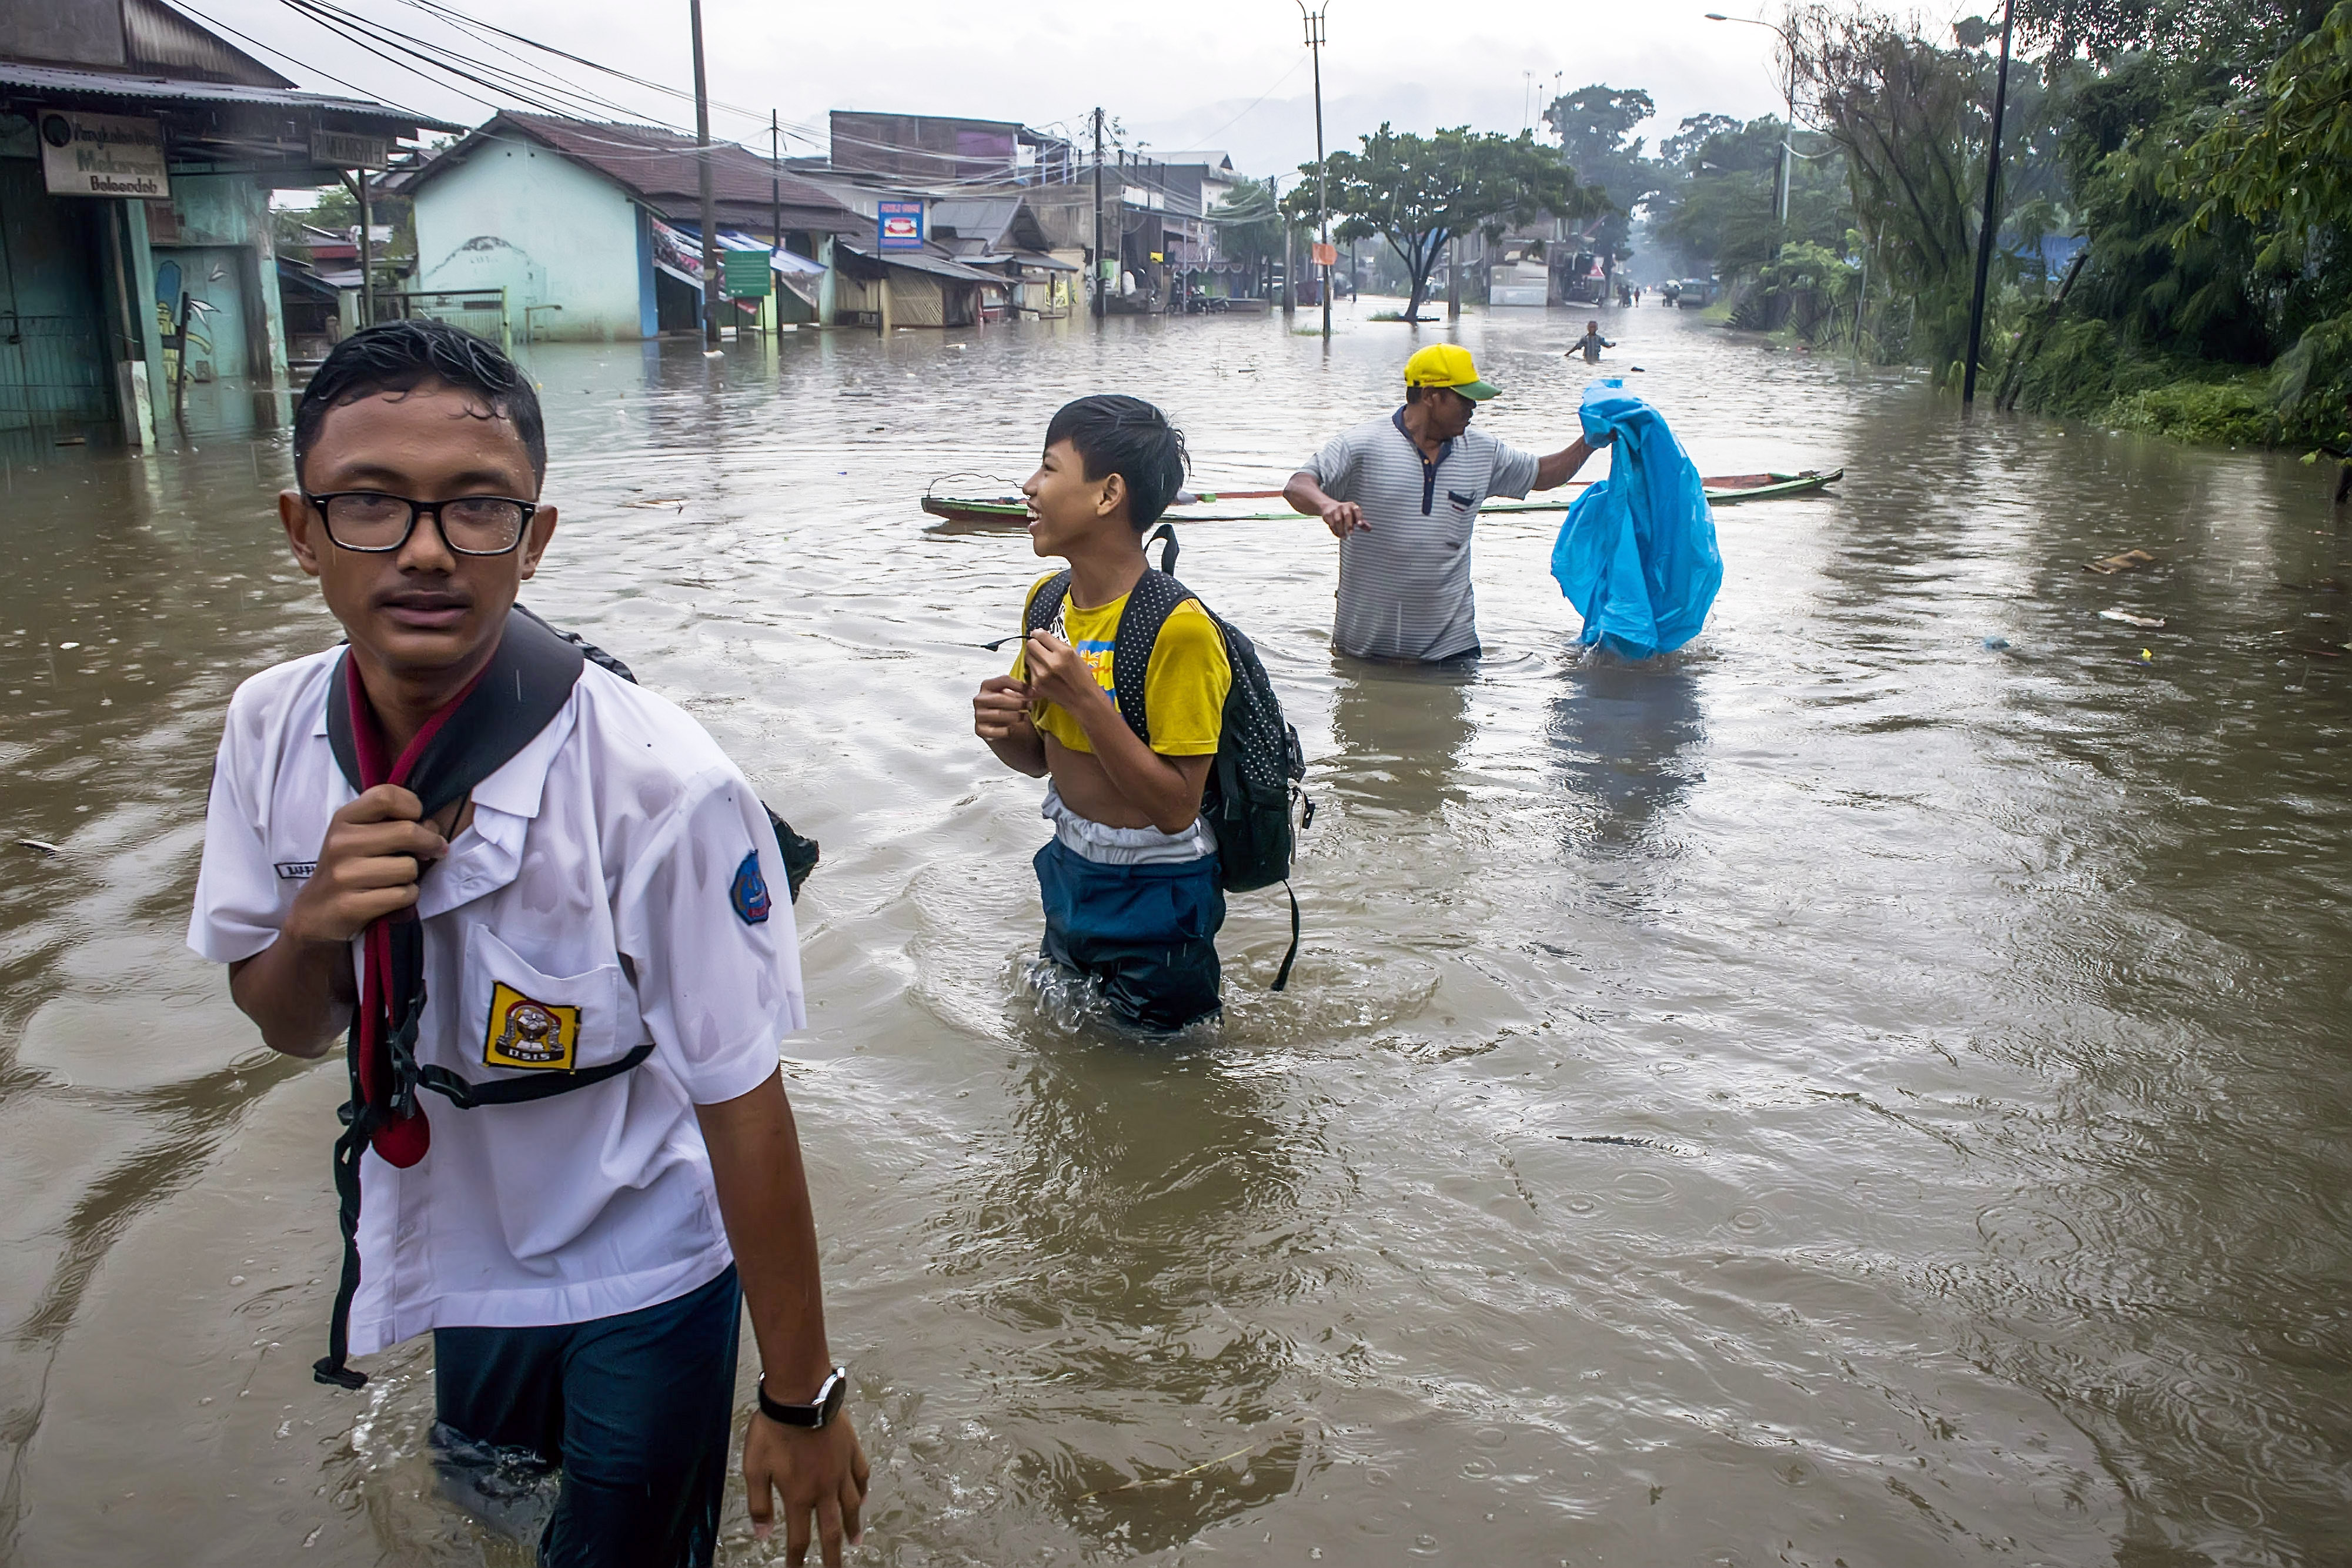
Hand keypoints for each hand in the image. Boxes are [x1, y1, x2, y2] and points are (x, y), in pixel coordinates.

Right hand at [282, 784, 445, 943]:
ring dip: (412, 876)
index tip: (418, 819)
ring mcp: (343, 875)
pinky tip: (390, 898)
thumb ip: (394, 824)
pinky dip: (406, 897)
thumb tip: (432, 829)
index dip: (412, 805)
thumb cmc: (348, 870)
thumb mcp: (360, 837)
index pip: (386, 796)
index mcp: (344, 819)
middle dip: (430, 843)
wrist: (316, 913)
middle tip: (434, 851)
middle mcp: (340, 843)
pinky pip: (403, 895)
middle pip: (408, 832)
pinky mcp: (351, 905)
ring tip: (396, 880)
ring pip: (409, 868)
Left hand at [745, 1410, 868, 1565]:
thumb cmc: (773, 1428)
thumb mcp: (754, 1468)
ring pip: (851, 1505)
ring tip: (856, 1540)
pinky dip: (862, 1490)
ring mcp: (840, 1468)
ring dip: (853, 1526)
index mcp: (799, 1494)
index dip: (798, 1559)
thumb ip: (759, 1504)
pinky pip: (861, 1475)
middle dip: (833, 1555)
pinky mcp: (850, 1449)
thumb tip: (763, 1534)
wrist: (800, 1394)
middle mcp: (824, 1487)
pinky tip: (863, 1498)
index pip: (800, 1537)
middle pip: (831, 1529)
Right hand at [973, 675, 1036, 742]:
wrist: (1002, 729)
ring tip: (1025, 716)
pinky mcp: (980, 730)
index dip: (1020, 685)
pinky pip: (995, 730)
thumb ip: (1023, 691)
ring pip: (999, 714)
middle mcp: (980, 699)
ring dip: (1015, 716)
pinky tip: (1014, 728)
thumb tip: (1034, 692)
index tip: (1032, 692)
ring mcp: (978, 715)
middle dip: (1019, 702)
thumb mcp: (1014, 696)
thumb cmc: (1009, 708)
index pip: (1003, 680)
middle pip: (1000, 698)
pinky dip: (1007, 730)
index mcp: (987, 686)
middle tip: (1030, 705)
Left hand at [1021, 630, 1107, 721]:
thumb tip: (1041, 635)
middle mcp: (1051, 663)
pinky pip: (1030, 670)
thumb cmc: (1082, 677)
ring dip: (1034, 656)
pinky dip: (1035, 669)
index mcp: (1063, 653)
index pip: (1041, 635)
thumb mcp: (1074, 654)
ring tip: (1044, 661)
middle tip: (1040, 648)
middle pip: (1031, 645)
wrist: (1083, 699)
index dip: (1037, 633)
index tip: (1037, 634)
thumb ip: (1057, 644)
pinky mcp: (1036, 684)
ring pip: (1028, 657)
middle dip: (1034, 644)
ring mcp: (1042, 675)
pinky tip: (1045, 673)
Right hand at [1320, 499, 1365, 537]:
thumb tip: (1369, 529)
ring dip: (1341, 530)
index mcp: (1352, 506)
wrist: (1328, 506)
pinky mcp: (1328, 514)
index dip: (1359, 517)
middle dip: (1349, 525)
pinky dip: (1335, 531)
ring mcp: (1335, 510)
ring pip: (1338, 521)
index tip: (1360, 524)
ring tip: (1344, 537)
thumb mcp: (1354, 515)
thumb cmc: (1344, 512)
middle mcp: (1344, 506)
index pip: (1357, 510)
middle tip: (1351, 534)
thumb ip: (1361, 522)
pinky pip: (1331, 524)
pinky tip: (1338, 535)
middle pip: (1347, 515)